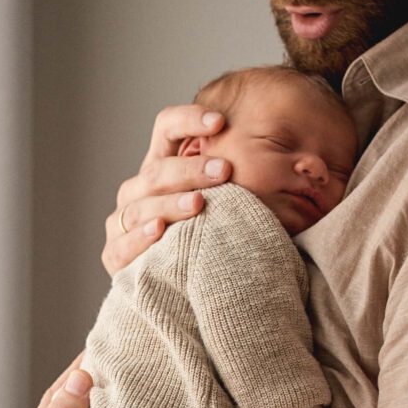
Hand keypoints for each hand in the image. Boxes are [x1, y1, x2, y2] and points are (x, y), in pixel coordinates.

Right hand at [102, 105, 230, 275]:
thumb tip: (292, 162)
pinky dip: (140, 237)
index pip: (166, 128)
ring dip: (171, 203)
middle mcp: (137, 189)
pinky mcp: (114, 255)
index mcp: (160, 166)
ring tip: (198, 203)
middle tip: (225, 171)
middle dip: (191, 169)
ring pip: (142, 206)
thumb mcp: (221, 204)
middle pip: (157, 170)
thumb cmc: (207, 237)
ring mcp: (123, 221)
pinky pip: (123, 244)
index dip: (188, 120)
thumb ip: (235, 182)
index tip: (221, 122)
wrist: (177, 287)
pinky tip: (158, 230)